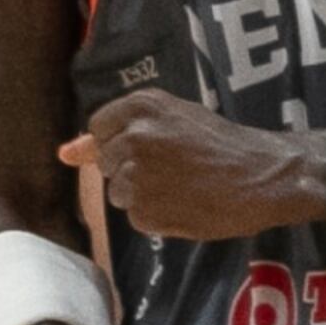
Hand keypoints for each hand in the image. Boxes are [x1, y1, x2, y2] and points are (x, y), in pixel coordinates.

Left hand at [61, 88, 303, 239]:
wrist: (262, 176)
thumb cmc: (220, 144)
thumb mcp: (170, 120)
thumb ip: (116, 132)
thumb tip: (63, 154)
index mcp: (139, 106)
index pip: (99, 130)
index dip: (122, 144)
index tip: (151, 149)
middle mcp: (132, 137)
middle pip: (107, 164)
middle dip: (131, 169)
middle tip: (175, 168)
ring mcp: (136, 175)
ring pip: (118, 193)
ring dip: (143, 195)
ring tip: (182, 186)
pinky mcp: (144, 210)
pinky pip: (136, 218)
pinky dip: (156, 217)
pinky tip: (184, 205)